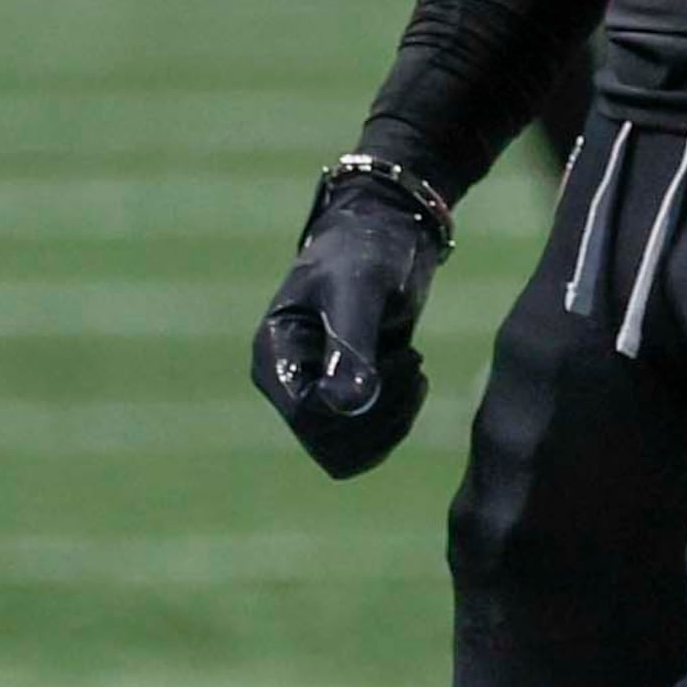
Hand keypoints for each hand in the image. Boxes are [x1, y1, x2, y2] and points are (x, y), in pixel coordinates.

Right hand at [253, 170, 443, 479]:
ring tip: (412, 370)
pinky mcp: (341, 400)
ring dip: (389, 424)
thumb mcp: (360, 290)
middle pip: (325, 441)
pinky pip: (364, 443)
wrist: (387, 234)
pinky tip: (411, 381)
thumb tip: (347, 405)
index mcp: (275, 357)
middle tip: (410, 364)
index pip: (307, 415)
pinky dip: (395, 423)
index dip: (356, 407)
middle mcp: (287, 384)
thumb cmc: (367, 252)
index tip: (398, 360)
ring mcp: (313, 395)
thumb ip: (352, 346)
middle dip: (378, 415)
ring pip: (344, 452)